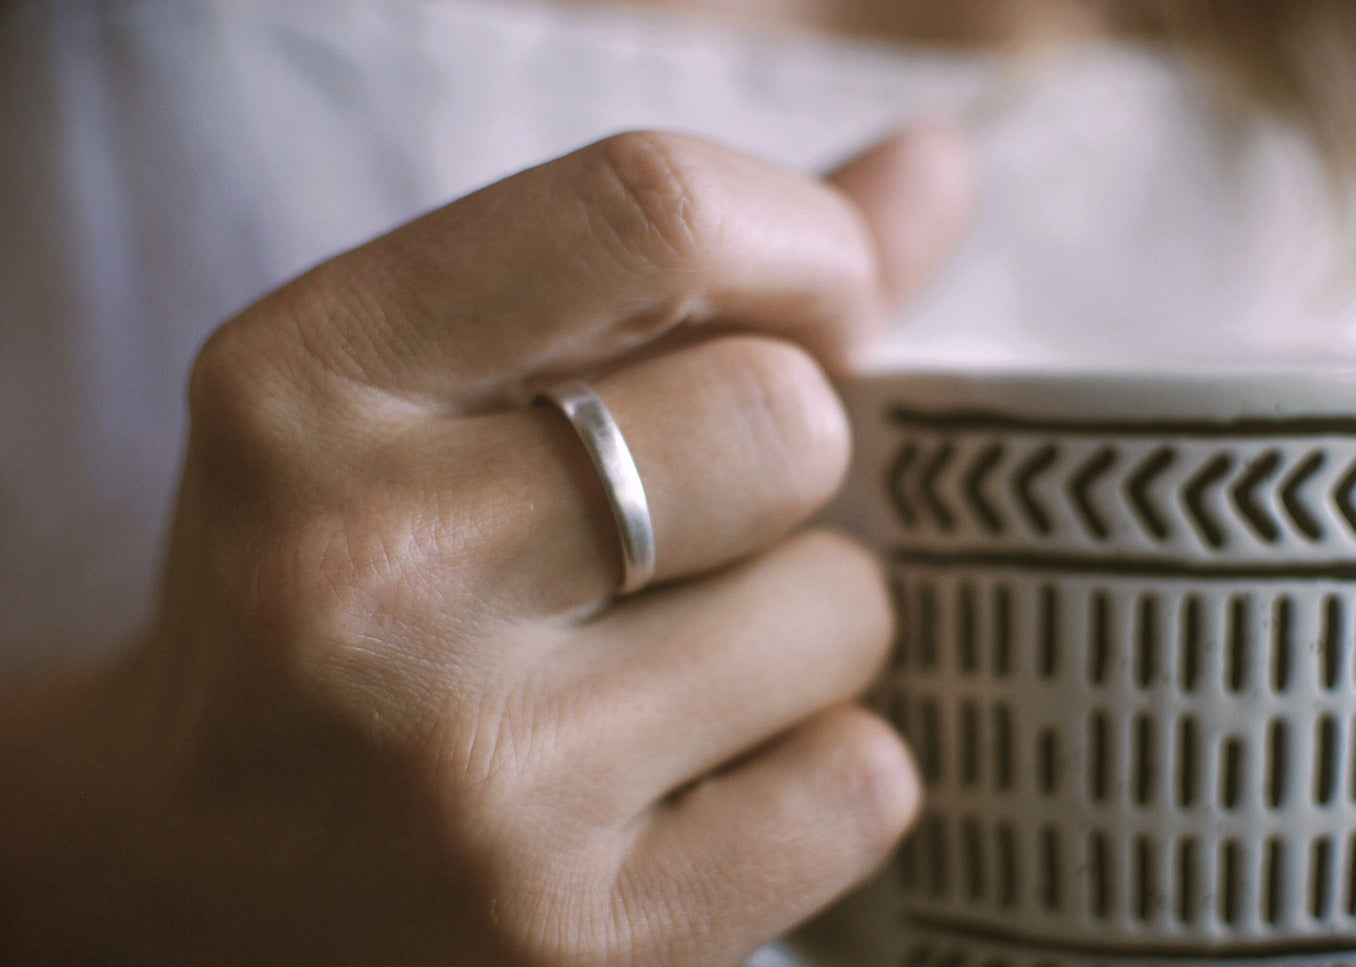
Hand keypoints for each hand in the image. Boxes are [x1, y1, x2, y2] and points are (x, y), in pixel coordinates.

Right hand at [0, 123, 969, 964]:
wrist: (193, 869)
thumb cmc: (335, 585)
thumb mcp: (420, 386)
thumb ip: (671, 268)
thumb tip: (937, 167)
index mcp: (309, 382)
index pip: (651, 211)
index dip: (801, 243)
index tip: (822, 305)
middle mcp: (366, 572)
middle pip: (787, 421)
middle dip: (791, 460)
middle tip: (695, 521)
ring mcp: (472, 778)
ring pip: (841, 611)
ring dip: (798, 623)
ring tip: (659, 665)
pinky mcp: (578, 940)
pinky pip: (862, 784)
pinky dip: (819, 767)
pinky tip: (694, 782)